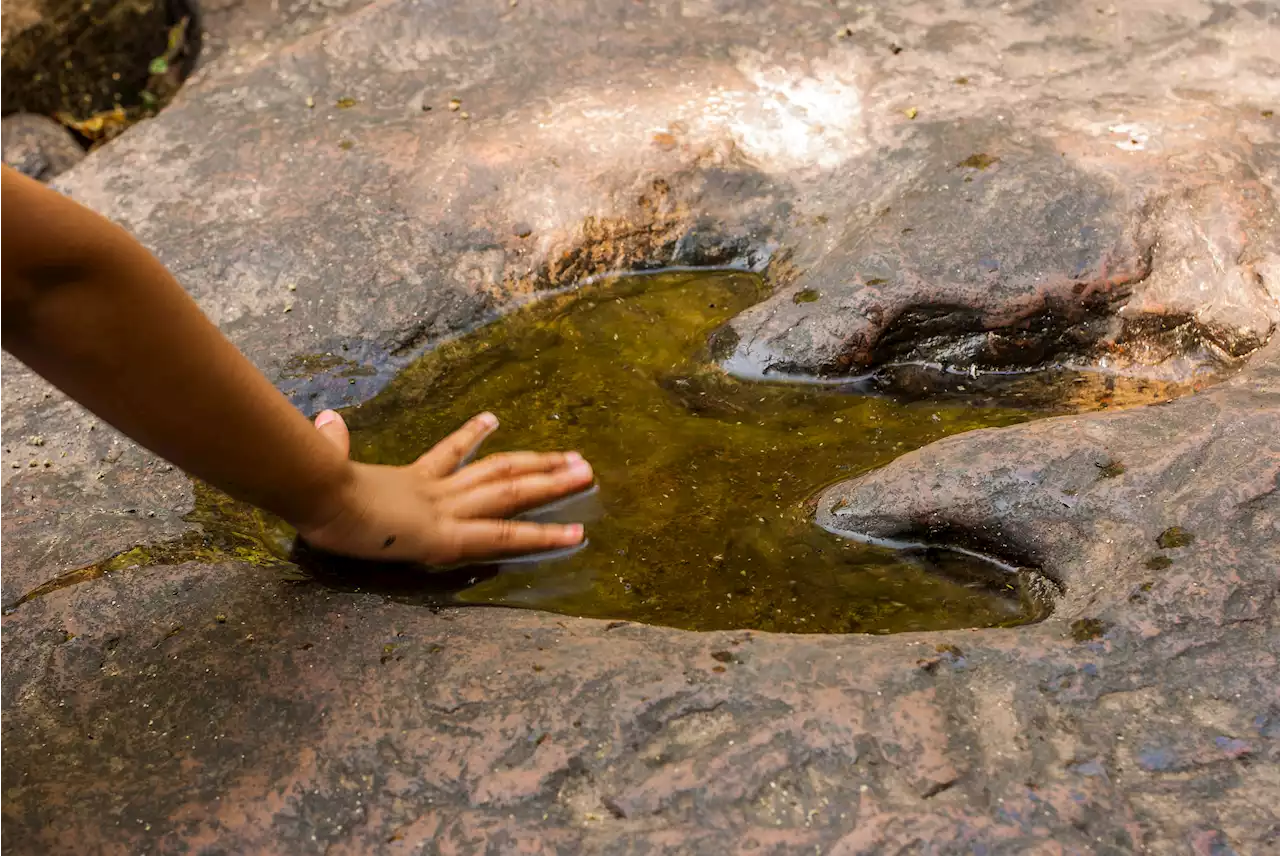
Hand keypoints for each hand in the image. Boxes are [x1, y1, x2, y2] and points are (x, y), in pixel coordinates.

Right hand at [296, 410, 592, 564]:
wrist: (315, 493)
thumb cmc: (312, 484)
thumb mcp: (323, 462)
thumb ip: (330, 443)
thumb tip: (323, 419)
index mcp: (407, 480)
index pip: (447, 455)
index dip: (471, 437)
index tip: (492, 420)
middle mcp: (435, 491)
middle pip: (497, 471)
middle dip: (538, 465)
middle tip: (575, 458)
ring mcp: (445, 511)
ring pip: (511, 493)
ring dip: (551, 484)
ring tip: (587, 474)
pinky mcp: (447, 537)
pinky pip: (504, 536)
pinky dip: (541, 536)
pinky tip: (574, 534)